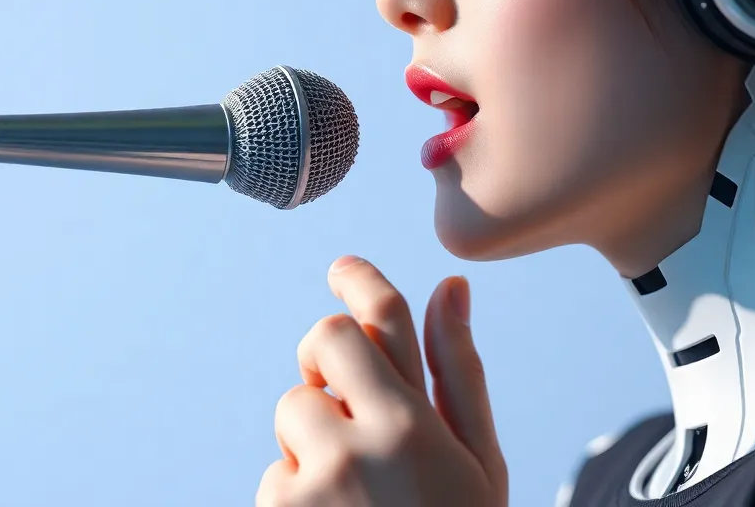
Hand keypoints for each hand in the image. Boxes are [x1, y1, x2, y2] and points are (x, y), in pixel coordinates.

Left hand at [256, 256, 506, 506]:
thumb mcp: (480, 462)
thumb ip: (459, 374)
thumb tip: (452, 286)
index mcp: (414, 427)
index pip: (381, 320)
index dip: (361, 280)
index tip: (343, 269)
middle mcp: (358, 448)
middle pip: (325, 341)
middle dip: (327, 357)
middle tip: (338, 392)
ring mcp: (312, 482)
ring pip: (294, 409)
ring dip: (314, 437)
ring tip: (354, 489)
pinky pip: (274, 473)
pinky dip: (297, 492)